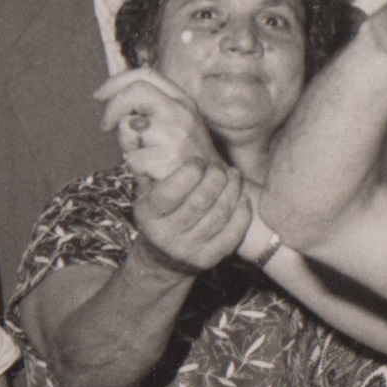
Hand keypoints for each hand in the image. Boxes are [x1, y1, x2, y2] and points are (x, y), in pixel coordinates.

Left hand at [98, 65, 221, 186]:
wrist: (210, 190)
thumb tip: (113, 86)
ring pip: (129, 126)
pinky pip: (133, 158)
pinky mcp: (170, 157)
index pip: (146, 74)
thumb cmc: (182, 156)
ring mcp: (178, 133)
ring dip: (127, 144)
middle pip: (135, 91)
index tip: (99, 95)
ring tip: (144, 156)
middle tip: (105, 126)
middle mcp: (182, 112)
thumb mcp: (171, 124)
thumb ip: (147, 106)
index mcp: (182, 100)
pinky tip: (152, 172)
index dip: (116, 81)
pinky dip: (136, 168)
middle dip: (112, 107)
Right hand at [130, 154, 254, 276]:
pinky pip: (232, 234)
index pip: (172, 191)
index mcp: (148, 215)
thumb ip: (149, 166)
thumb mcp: (145, 192)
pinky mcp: (208, 260)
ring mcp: (188, 250)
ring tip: (234, 176)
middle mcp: (166, 235)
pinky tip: (243, 198)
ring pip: (219, 216)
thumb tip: (143, 126)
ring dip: (232, 191)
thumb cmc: (158, 213)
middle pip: (200, 201)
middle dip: (216, 178)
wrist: (162, 258)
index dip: (191, 171)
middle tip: (221, 167)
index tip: (199, 162)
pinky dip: (242, 213)